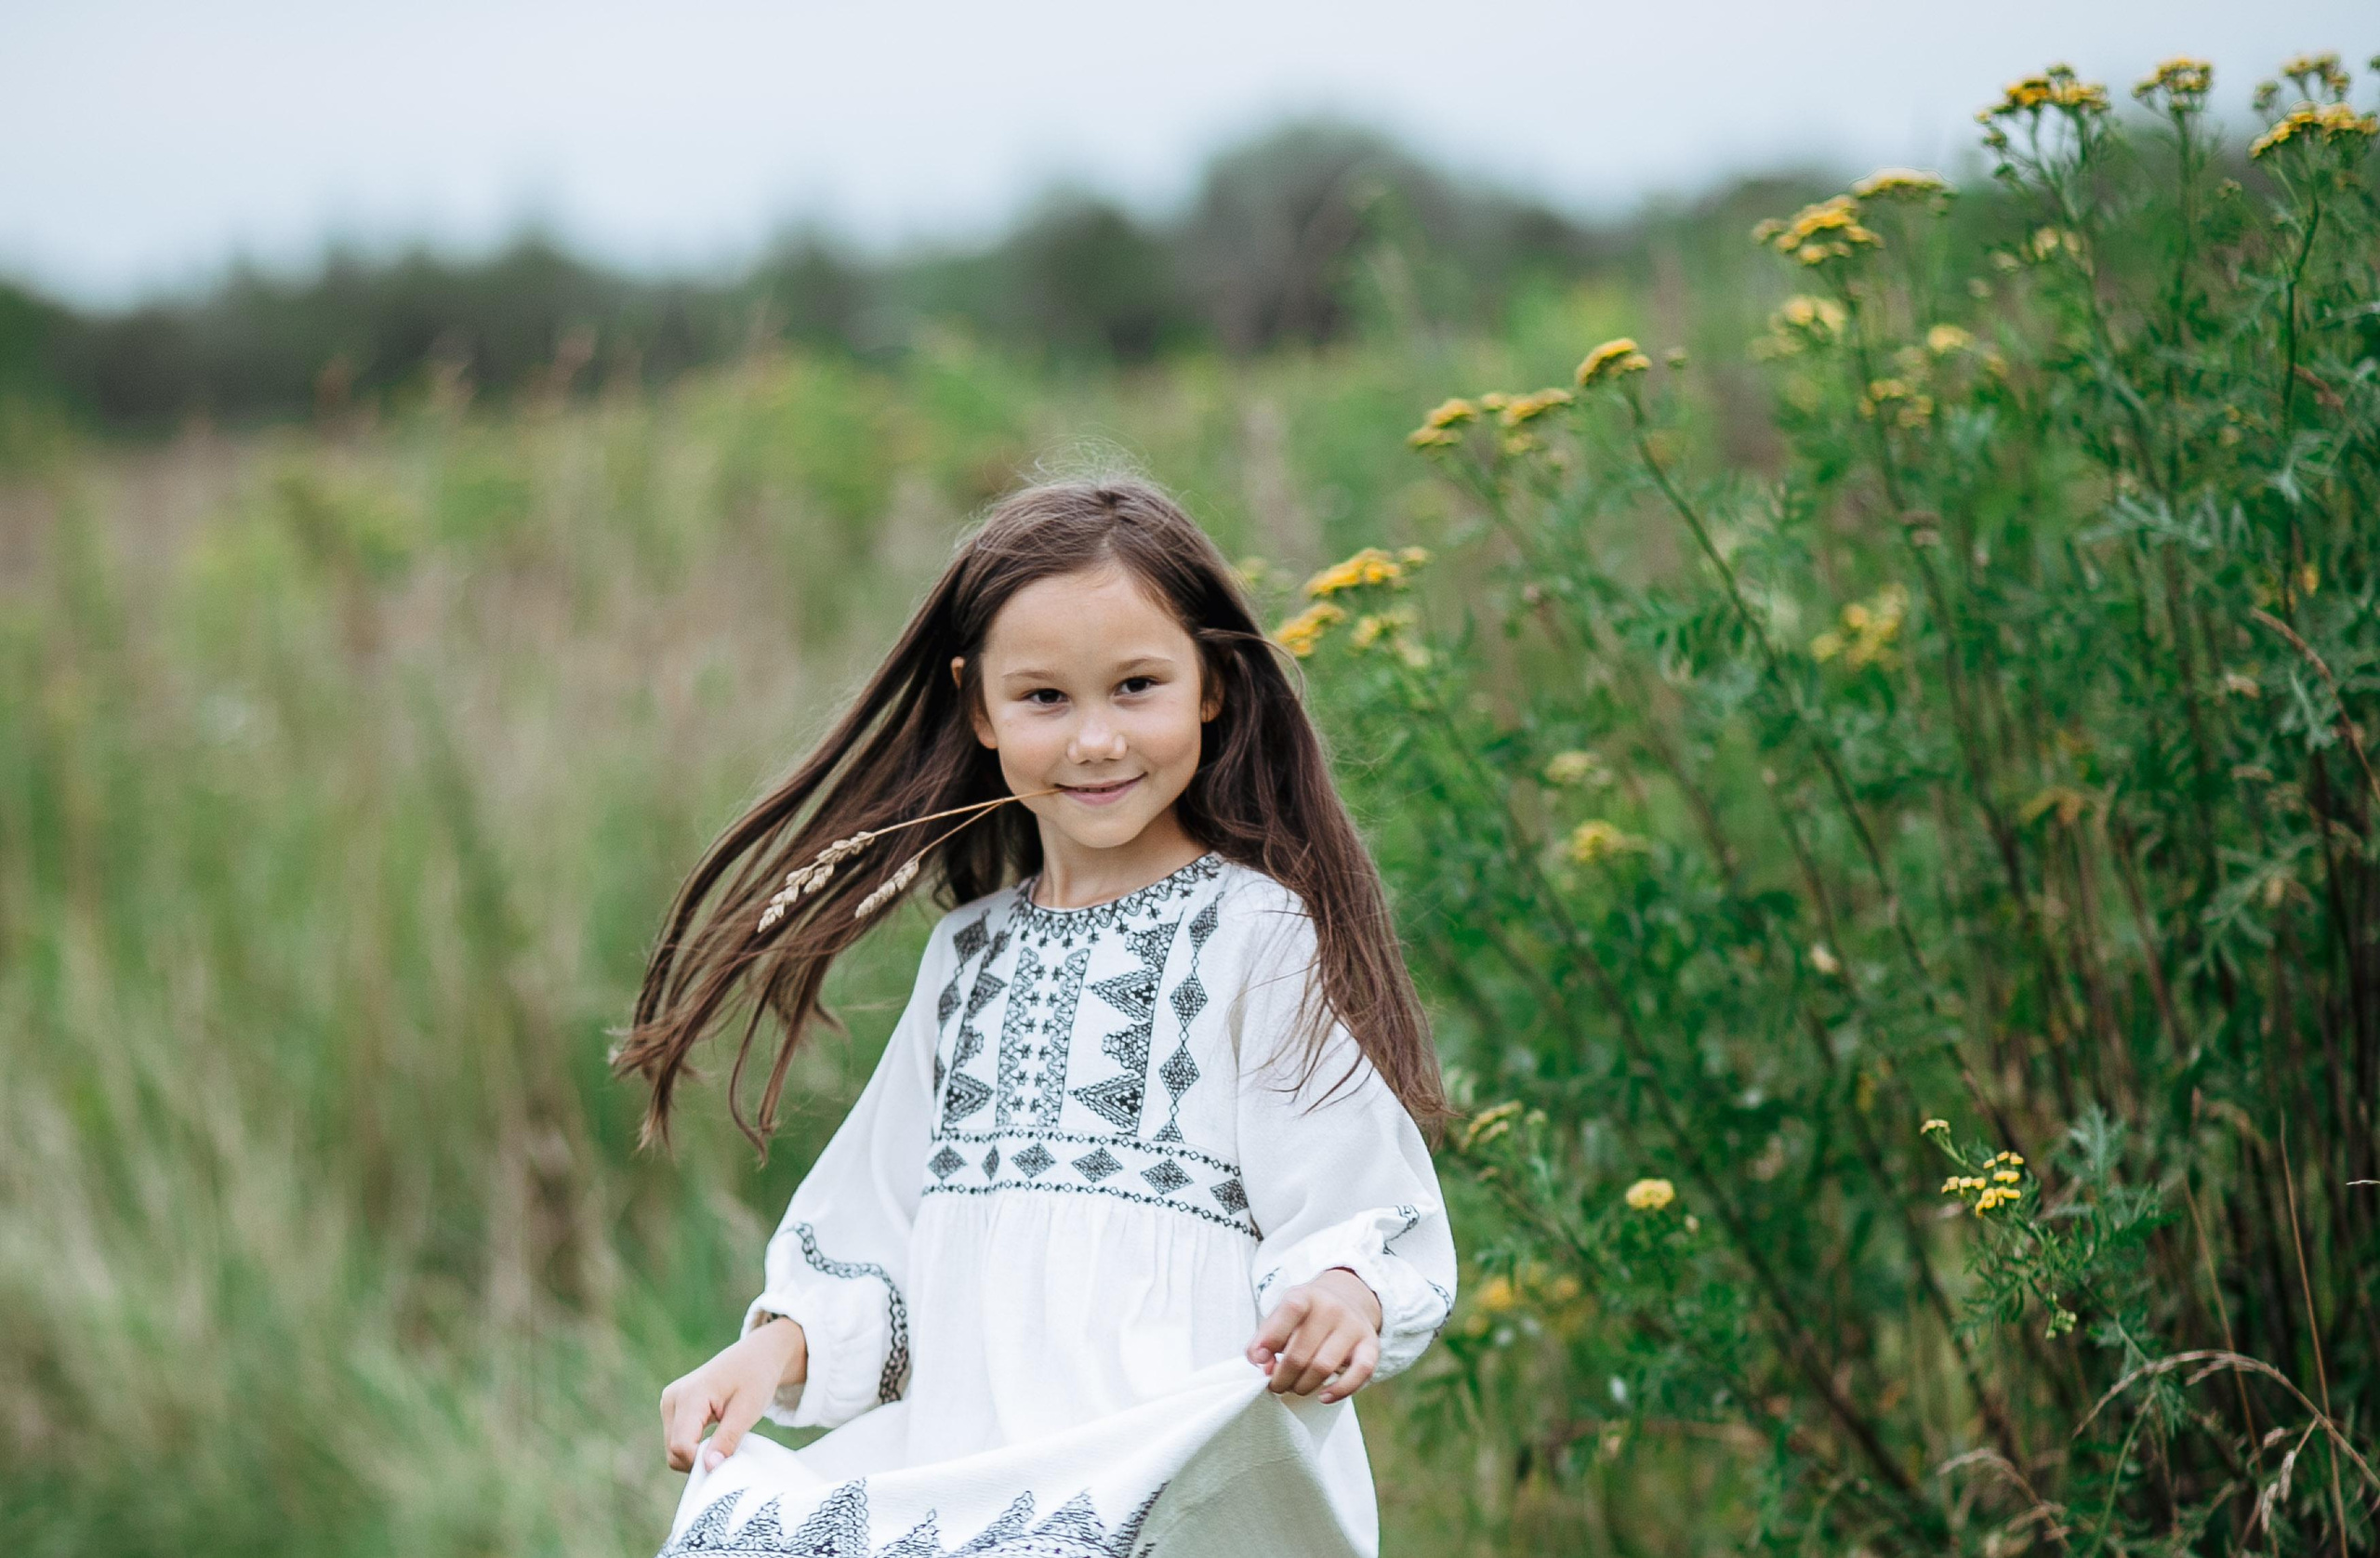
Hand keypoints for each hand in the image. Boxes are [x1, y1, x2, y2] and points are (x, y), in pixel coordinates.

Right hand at [659, 1316, 806, 1472]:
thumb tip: (709, 1468)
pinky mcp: (672, 1408)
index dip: (702, 1462)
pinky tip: (716, 1436)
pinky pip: (678, 1440)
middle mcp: (672, 1398)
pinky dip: (695, 1446)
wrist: (755, 1356)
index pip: (681, 1446)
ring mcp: (669, 1402)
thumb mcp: (747, 1410)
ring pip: (674, 1449)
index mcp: (690, 1395)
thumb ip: (727, 1440)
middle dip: (700, 1460)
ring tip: (725, 1439)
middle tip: (730, 1450)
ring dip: (698, 1454)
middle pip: (674, 1451)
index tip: (728, 1460)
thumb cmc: (755, 1378)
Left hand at [1244, 1267, 1383, 1403]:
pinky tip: (1323, 1397)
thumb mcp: (1282, 1315)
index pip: (1290, 1311)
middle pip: (1300, 1352)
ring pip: (1324, 1367)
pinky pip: (1360, 1373)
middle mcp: (1332, 1308)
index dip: (1270, 1338)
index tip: (1259, 1359)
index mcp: (1307, 1295)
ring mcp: (1353, 1326)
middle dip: (1282, 1376)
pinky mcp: (1371, 1345)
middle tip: (1276, 1385)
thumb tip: (1260, 1362)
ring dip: (1303, 1386)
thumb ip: (1265, 1337)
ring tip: (1294, 1387)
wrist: (1347, 1299)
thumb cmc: (1306, 1315)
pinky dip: (1339, 1391)